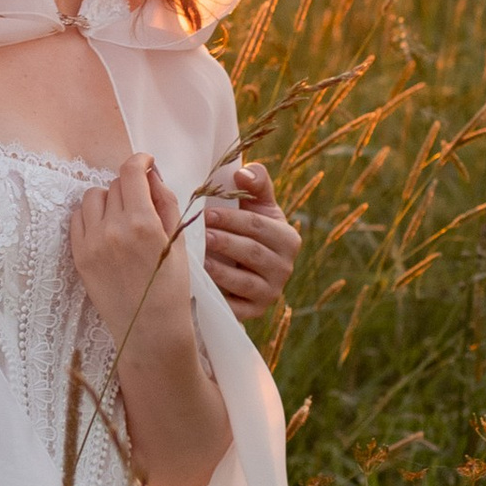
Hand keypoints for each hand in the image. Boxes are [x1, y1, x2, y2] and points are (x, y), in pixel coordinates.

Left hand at [68, 157, 189, 349]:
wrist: (149, 330)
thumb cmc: (172, 288)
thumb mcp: (179, 241)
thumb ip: (166, 203)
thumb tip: (152, 174)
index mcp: (142, 223)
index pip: (131, 173)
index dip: (139, 161)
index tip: (145, 163)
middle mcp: (113, 229)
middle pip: (114, 184)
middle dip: (129, 187)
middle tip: (140, 202)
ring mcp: (92, 243)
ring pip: (92, 198)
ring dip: (107, 200)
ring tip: (121, 217)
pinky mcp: (78, 256)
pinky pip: (77, 219)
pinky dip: (90, 217)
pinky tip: (105, 230)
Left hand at [200, 160, 299, 320]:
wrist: (243, 267)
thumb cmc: (247, 228)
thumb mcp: (256, 204)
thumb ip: (255, 183)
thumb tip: (243, 173)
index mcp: (288, 239)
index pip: (259, 227)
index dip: (233, 219)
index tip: (207, 213)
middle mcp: (285, 268)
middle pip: (252, 253)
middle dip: (225, 242)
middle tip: (200, 234)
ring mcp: (270, 293)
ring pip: (244, 282)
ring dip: (219, 269)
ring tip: (198, 258)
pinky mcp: (253, 312)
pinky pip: (236, 307)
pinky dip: (218, 295)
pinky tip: (200, 284)